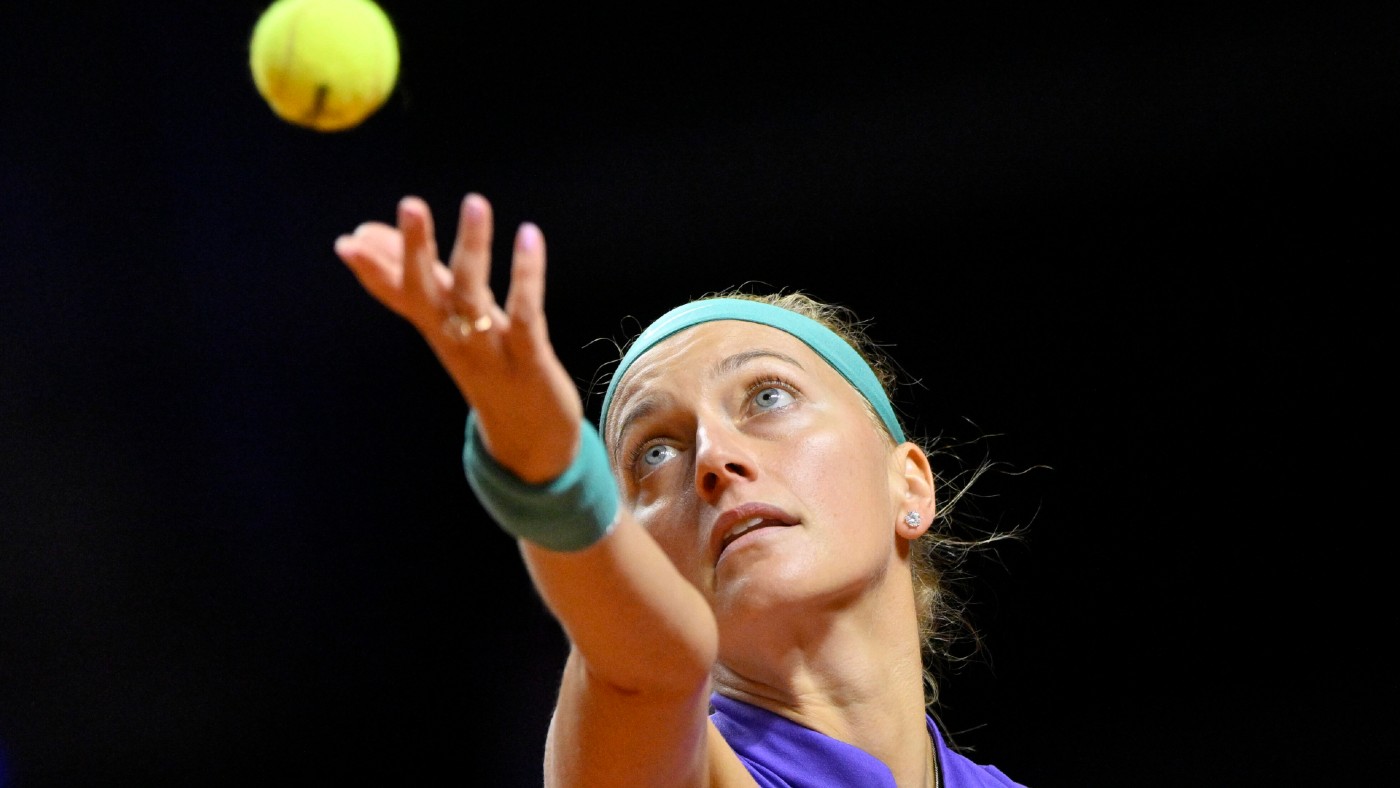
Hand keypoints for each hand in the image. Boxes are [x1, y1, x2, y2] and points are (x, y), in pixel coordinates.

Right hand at [334, 193, 582, 482]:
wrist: (530, 440)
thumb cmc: (490, 366)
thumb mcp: (451, 324)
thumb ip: (420, 283)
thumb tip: (366, 238)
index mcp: (436, 328)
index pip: (398, 296)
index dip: (372, 272)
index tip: (346, 242)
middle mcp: (455, 338)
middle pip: (426, 293)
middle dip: (415, 249)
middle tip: (409, 203)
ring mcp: (490, 351)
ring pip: (474, 297)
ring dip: (473, 247)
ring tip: (475, 202)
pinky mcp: (528, 359)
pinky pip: (524, 314)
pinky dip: (526, 276)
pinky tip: (529, 235)